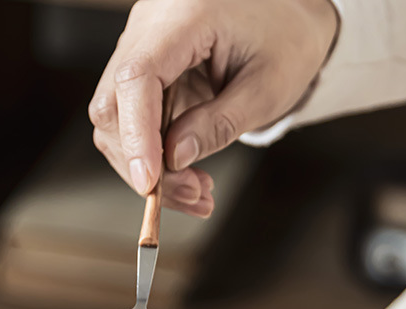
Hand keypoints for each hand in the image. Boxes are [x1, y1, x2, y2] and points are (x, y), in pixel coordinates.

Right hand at [89, 0, 337, 216]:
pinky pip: (132, 120)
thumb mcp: (266, 89)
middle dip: (142, 162)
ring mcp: (142, 44)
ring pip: (117, 120)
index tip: (149, 182)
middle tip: (190, 194)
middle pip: (114, 104)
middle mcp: (151, 23)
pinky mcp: (145, 67)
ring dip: (149, 166)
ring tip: (196, 190)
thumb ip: (218, 124)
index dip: (137, 135)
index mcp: (185, 14)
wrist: (291, 13)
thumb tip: (174, 160)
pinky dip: (154, 156)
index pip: (137, 77)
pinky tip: (186, 175)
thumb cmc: (286, 39)